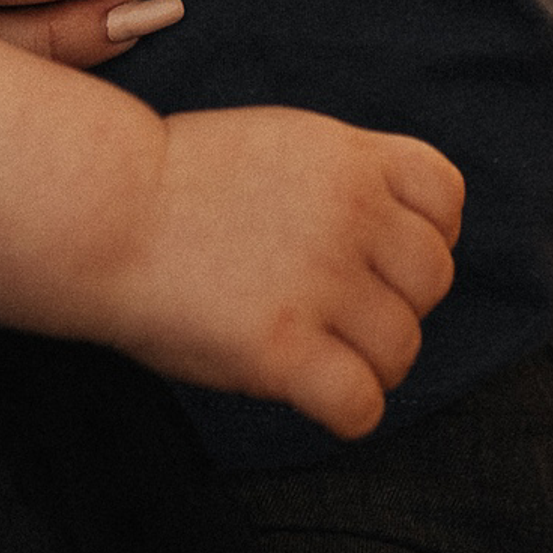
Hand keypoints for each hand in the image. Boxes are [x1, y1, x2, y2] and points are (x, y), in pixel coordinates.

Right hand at [91, 105, 462, 439]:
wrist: (104, 210)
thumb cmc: (178, 181)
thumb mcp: (280, 141)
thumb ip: (342, 176)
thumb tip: (393, 226)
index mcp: (348, 156)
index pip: (447, 196)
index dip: (429, 231)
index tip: (387, 252)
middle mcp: (348, 214)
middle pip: (434, 278)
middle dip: (401, 301)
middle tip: (349, 311)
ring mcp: (319, 282)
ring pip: (403, 346)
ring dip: (373, 361)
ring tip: (329, 356)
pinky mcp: (283, 350)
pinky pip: (363, 404)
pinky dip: (350, 411)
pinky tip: (315, 395)